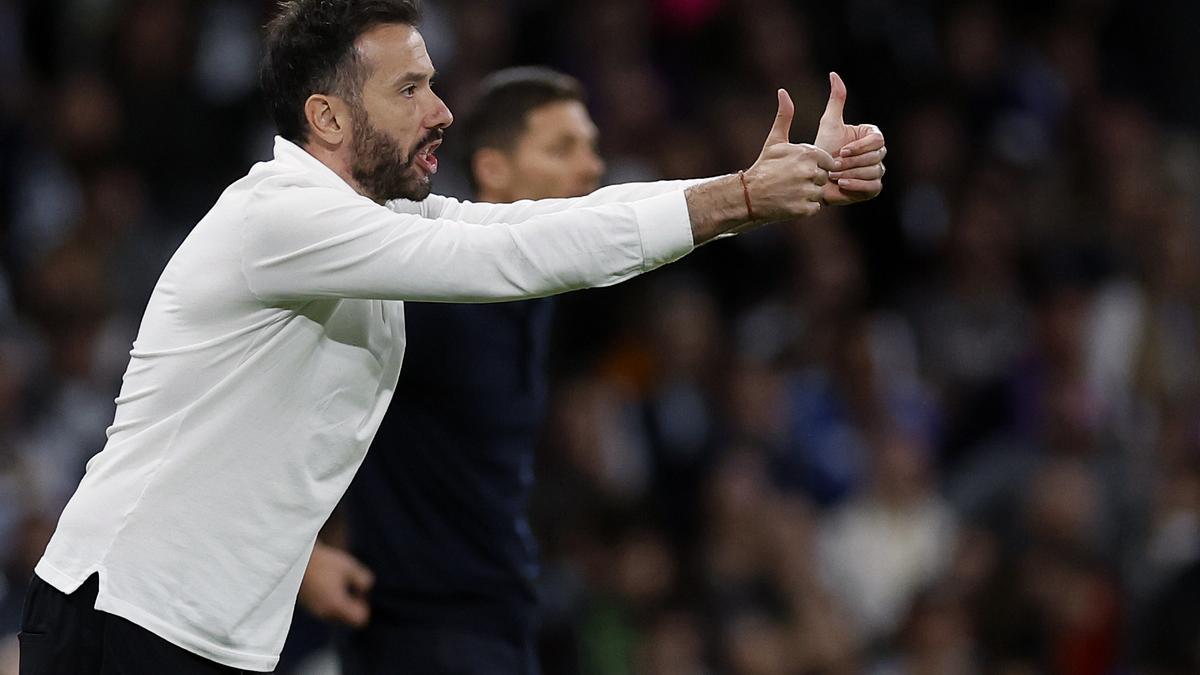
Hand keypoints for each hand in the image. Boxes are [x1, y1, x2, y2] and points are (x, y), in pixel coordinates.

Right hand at [298, 541, 374, 627]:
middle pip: (348, 618)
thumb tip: (365, 591)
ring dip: (339, 600)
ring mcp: (314, 611)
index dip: (363, 604)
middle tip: (346, 582)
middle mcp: (325, 613)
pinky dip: (328, 598)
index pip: (360, 619)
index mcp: (336, 606)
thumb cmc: (323, 562)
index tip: (357, 588)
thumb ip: (364, 581)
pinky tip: (324, 581)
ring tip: (333, 580)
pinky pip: (325, 608)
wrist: (294, 560)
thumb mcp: (349, 567)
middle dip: (352, 603)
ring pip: (336, 613)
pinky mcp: (308, 606)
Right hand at [742, 89, 835, 220]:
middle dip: (812, 180)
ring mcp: (808, 191)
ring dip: (808, 194)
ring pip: (819, 192)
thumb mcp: (775, 141)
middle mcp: (810, 171)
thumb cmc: (764, 166)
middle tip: (792, 181)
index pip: (827, 160)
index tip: (799, 169)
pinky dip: (805, 207)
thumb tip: (783, 91)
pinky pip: (814, 207)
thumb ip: (785, 116)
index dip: (814, 165)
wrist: (749, 195)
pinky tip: (791, 202)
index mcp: (808, 153)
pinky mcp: (805, 209)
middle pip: (823, 176)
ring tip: (791, 191)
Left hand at [813, 72, 885, 204]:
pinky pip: (874, 187)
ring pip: (874, 171)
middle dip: (852, 162)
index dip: (860, 147)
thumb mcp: (829, 123)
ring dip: (852, 173)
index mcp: (872, 136)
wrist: (814, 175)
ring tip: (834, 174)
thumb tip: (834, 74)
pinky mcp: (872, 189)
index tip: (841, 150)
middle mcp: (878, 153)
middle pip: (877, 157)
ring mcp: (877, 171)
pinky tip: (841, 184)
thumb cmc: (822, 148)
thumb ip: (836, 100)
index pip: (878, 140)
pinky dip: (858, 185)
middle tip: (833, 165)